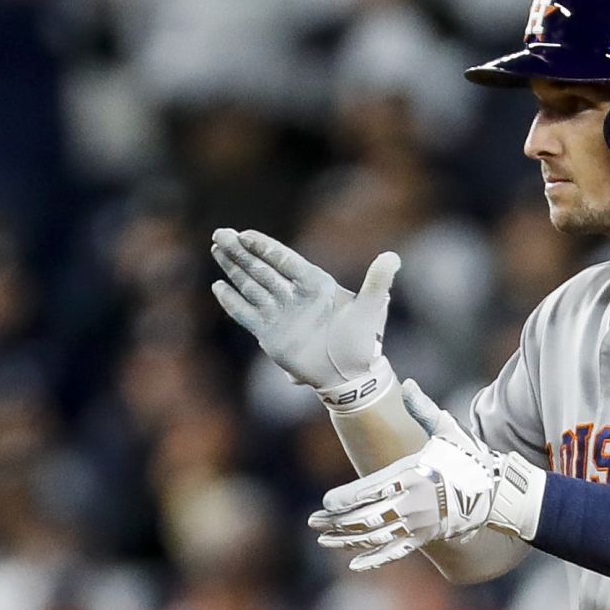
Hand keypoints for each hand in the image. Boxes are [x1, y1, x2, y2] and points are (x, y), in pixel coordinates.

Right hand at [210, 228, 399, 397]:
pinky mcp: (271, 335)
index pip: (284, 260)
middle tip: (219, 233)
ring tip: (216, 248)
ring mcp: (281, 315)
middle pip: (261, 268)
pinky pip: (247, 315)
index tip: (244, 234)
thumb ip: (378, 282)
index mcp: (315, 285)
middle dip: (240, 251)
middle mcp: (295, 296)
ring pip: (251, 285)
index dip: (264, 247)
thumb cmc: (363, 342)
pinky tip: (219, 287)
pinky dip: (233, 302)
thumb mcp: (371, 309)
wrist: (351, 376)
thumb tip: (394, 257)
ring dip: (233, 268)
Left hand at [310, 414, 545, 570]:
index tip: (326, 504)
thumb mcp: (448, 431)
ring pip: (375, 537)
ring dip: (347, 541)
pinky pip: (395, 553)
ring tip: (324, 541)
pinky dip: (374, 560)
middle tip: (313, 523)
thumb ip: (424, 409)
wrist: (496, 493)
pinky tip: (354, 565)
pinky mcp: (424, 539)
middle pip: (366, 517)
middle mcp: (411, 503)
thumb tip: (408, 383)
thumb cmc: (469, 460)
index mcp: (411, 476)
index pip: (369, 491)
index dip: (345, 500)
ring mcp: (418, 524)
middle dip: (336, 522)